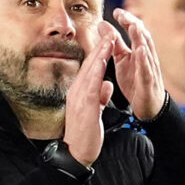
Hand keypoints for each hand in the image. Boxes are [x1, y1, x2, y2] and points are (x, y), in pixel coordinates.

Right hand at [63, 18, 118, 167]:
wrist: (75, 153)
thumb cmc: (85, 135)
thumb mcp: (94, 112)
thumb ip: (100, 97)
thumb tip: (107, 86)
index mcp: (80, 93)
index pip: (90, 70)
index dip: (99, 54)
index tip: (107, 41)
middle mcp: (76, 92)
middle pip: (89, 66)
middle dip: (99, 48)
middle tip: (108, 32)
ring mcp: (79, 98)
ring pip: (90, 71)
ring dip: (99, 54)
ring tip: (108, 40)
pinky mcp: (84, 106)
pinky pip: (92, 84)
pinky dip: (97, 71)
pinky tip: (102, 61)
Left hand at [109, 7, 168, 120]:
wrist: (148, 107)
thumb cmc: (136, 82)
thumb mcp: (122, 59)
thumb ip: (114, 42)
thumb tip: (102, 23)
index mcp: (139, 51)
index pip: (135, 31)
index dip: (127, 21)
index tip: (117, 11)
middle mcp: (147, 58)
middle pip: (142, 37)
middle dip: (133, 24)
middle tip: (123, 14)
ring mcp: (149, 70)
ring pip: (147, 51)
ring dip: (140, 38)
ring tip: (133, 26)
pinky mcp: (149, 83)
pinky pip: (147, 71)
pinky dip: (144, 60)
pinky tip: (139, 51)